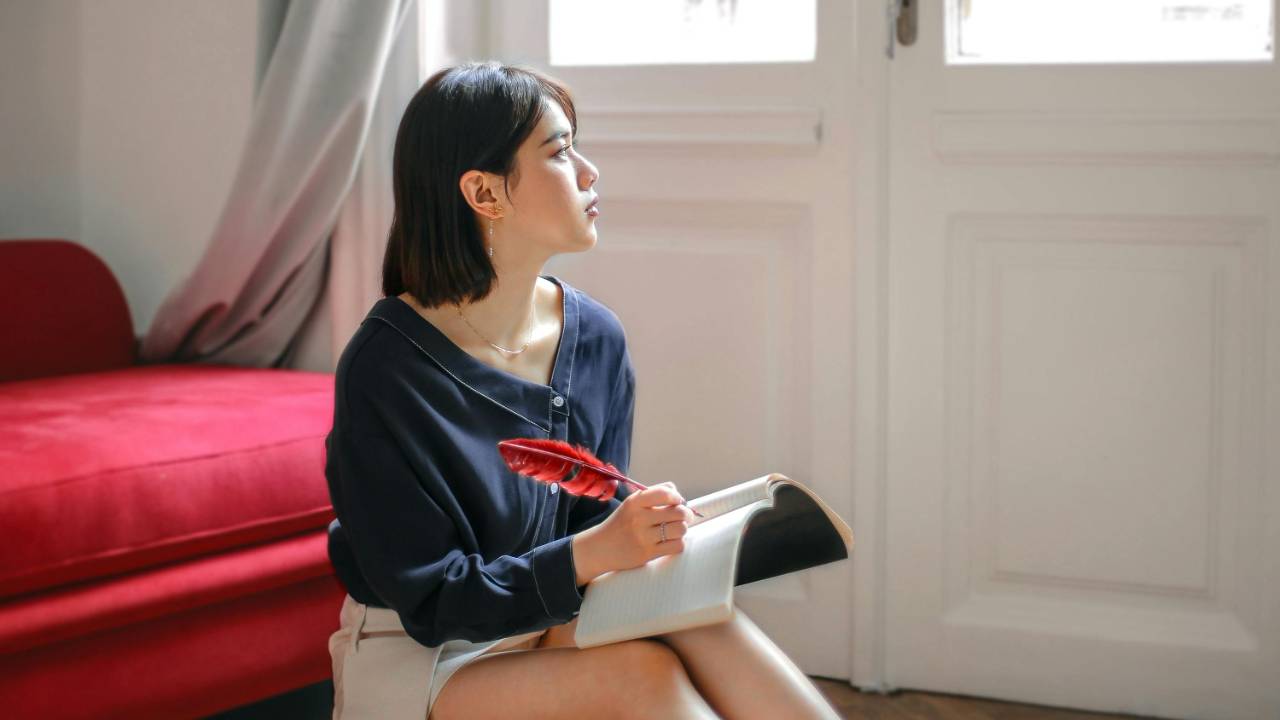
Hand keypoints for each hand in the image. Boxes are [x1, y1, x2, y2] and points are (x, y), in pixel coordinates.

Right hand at [571, 481, 696, 584]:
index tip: (677, 502)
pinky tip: (670, 542)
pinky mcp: (647, 554)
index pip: (665, 493)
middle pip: (678, 512)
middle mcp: (639, 518)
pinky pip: (676, 546)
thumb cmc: (621, 523)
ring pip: (680, 529)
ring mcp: (643, 537)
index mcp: (635, 502)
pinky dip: (678, 543)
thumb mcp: (631, 503)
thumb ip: (654, 494)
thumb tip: (680, 496)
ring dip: (682, 529)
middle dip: (686, 514)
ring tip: (676, 530)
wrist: (600, 548)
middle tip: (684, 517)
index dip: (677, 497)